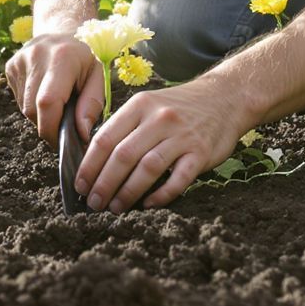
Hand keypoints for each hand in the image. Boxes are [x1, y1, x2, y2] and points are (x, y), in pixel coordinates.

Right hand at [5, 33, 104, 145]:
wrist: (62, 34)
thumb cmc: (84, 60)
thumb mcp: (98, 77)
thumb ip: (92, 105)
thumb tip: (81, 133)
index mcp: (62, 57)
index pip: (47, 102)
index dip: (52, 129)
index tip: (63, 141)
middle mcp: (36, 55)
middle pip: (32, 109)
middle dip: (47, 125)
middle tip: (63, 122)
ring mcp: (19, 60)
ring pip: (24, 107)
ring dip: (40, 115)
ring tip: (56, 102)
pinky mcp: (10, 66)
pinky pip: (18, 99)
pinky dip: (32, 104)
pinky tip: (43, 92)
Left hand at [73, 74, 250, 212]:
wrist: (224, 97)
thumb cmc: (178, 106)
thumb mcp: (148, 104)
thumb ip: (124, 126)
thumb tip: (95, 160)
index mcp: (139, 106)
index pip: (106, 138)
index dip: (89, 165)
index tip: (80, 185)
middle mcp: (159, 118)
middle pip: (123, 155)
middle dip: (104, 183)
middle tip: (94, 203)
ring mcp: (181, 135)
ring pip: (147, 168)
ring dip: (128, 192)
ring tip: (115, 208)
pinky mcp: (200, 152)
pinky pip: (178, 179)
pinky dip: (161, 195)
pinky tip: (148, 205)